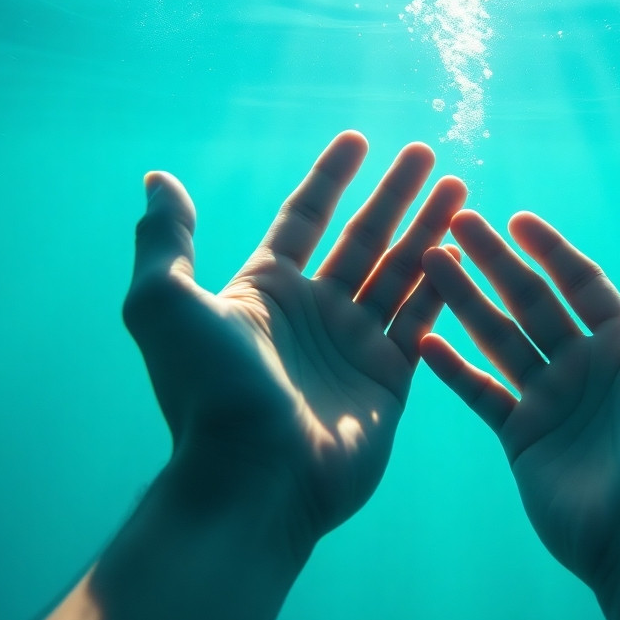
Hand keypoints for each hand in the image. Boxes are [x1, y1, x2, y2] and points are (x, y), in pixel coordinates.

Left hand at [122, 130, 465, 558]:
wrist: (254, 480)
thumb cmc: (210, 391)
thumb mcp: (165, 303)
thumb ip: (165, 239)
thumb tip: (158, 178)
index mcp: (265, 291)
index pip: (304, 218)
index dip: (331, 177)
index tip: (358, 139)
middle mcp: (313, 313)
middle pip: (363, 238)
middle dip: (395, 195)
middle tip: (427, 153)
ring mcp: (353, 346)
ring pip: (400, 273)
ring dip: (428, 230)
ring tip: (460, 190)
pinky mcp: (388, 380)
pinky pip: (420, 321)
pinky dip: (441, 287)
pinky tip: (461, 253)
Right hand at [420, 210, 619, 598]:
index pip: (582, 283)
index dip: (550, 248)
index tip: (516, 218)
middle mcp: (586, 369)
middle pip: (531, 300)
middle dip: (495, 261)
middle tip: (458, 221)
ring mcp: (551, 404)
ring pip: (499, 337)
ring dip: (465, 298)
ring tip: (430, 260)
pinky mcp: (522, 440)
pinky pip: (480, 393)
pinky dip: (452, 367)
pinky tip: (422, 338)